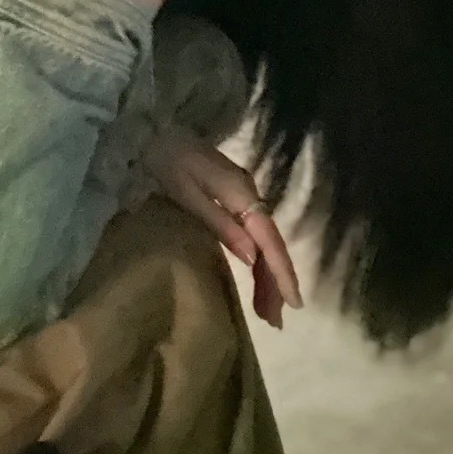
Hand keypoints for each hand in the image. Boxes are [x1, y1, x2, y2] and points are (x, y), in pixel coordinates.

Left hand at [145, 134, 302, 328]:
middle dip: (275, 282)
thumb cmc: (168, 163)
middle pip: (270, 244)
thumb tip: (252, 258)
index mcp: (240, 194)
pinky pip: (253, 234)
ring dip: (267, 275)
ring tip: (267, 311)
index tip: (294, 302)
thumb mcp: (187, 195)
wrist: (158, 132)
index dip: (282, 272)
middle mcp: (249, 196)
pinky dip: (256, 259)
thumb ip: (220, 224)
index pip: (268, 239)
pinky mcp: (235, 200)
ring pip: (264, 241)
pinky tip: (255, 277)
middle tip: (275, 321)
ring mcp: (244, 197)